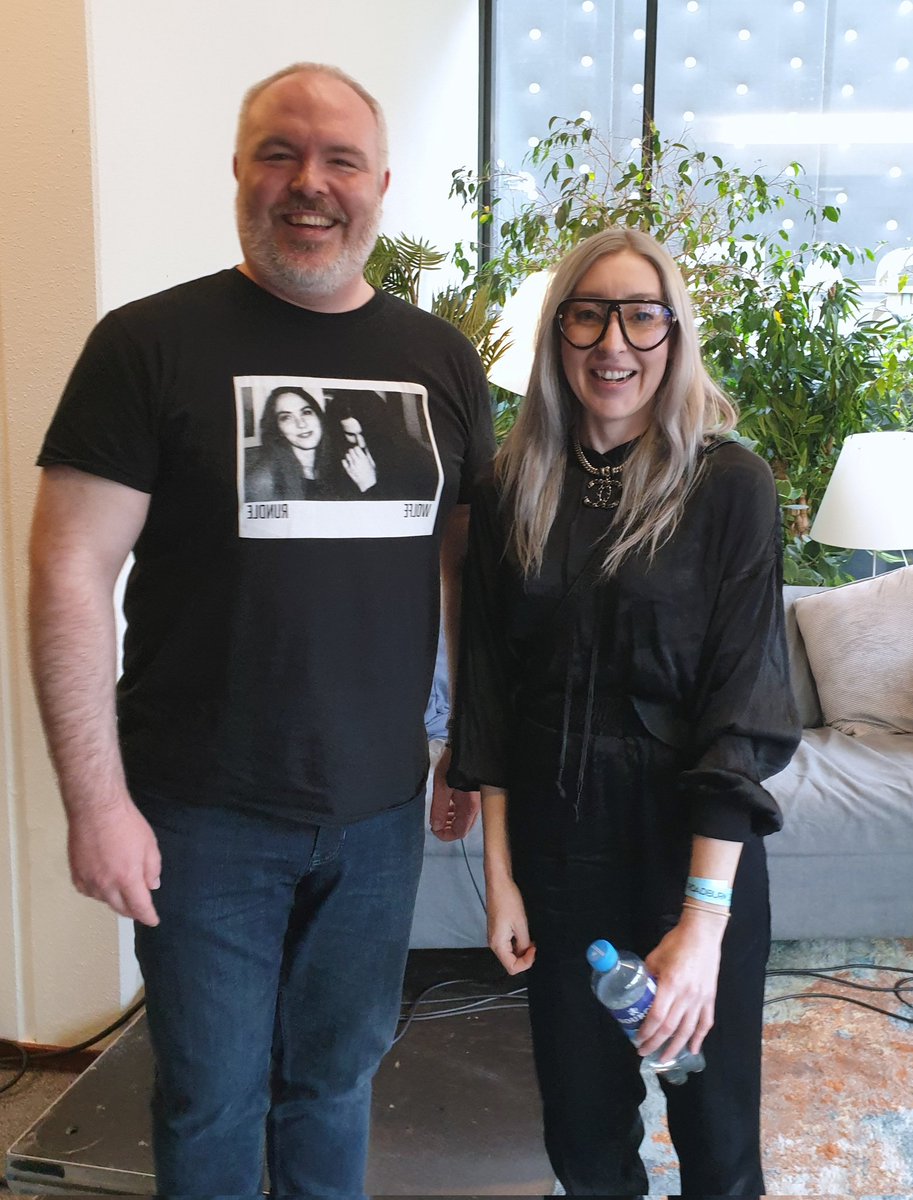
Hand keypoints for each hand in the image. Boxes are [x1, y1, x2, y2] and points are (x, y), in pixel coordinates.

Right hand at [67, 793, 161, 926]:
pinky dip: (97, 892)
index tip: (153, 920)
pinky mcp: (76, 872)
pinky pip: (87, 891)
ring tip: (122, 890)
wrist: (97, 808)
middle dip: (132, 910)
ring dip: (115, 899)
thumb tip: (151, 886)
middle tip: (140, 908)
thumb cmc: (126, 823)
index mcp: (128, 878)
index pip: (139, 908)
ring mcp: (88, 879)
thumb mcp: (150, 845)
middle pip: (120, 908)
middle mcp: (106, 884)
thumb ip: (152, 869)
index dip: (148, 916)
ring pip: (103, 900)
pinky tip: (103, 884)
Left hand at [342, 446, 376, 492]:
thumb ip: (367, 453)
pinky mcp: (348, 470)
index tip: (360, 451)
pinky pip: (344, 461)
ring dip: (350, 456)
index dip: (358, 449)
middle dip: (353, 451)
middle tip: (357, 455)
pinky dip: (346, 461)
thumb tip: (364, 445)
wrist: (368, 485)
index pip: (356, 447)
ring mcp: (352, 466)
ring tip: (354, 460)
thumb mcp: (372, 462)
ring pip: (347, 455)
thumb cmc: (372, 473)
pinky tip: (350, 463)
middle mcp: (357, 461)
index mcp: (364, 458)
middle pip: (351, 450)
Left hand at [429, 745, 480, 840]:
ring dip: (451, 820)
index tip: (433, 829)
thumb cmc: (454, 764)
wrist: (467, 746)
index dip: (445, 836)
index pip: (459, 833)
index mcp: (469, 808)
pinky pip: (465, 809)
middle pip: (462, 828)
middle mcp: (475, 807)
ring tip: (440, 813)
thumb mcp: (441, 787)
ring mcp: (475, 800)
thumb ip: (438, 809)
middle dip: (447, 829)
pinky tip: (448, 803)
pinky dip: (455, 811)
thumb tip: (436, 826)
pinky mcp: (473, 793)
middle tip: (435, 823)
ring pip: (464, 819)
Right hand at [486, 874, 535, 974]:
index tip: (534, 950)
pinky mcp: (498, 930)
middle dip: (525, 957)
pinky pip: (509, 944)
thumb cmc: (507, 899)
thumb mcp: (521, 924)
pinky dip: (518, 942)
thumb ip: (524, 943)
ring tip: (529, 937)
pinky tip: (523, 932)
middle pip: (511, 962)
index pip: (512, 967)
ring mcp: (495, 937)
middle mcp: (494, 943)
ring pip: (510, 953)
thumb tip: (526, 953)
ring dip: (522, 949)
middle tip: (534, 945)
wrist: (499, 884)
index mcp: (497, 944)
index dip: (526, 962)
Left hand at [638, 909, 725, 1061]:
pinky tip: (693, 1049)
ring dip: (675, 1047)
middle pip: (670, 1028)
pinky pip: (705, 1023)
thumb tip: (638, 990)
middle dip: (656, 1044)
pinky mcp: (710, 998)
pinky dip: (699, 1038)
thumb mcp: (655, 957)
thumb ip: (647, 976)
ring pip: (688, 1030)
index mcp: (671, 984)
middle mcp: (686, 996)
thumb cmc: (676, 943)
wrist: (702, 934)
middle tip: (644, 1053)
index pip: (656, 1017)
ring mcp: (700, 998)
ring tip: (665, 1059)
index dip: (646, 1032)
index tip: (637, 1040)